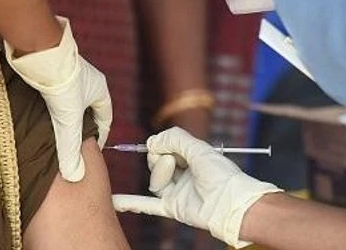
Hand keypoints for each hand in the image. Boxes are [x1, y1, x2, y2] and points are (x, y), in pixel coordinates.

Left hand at [5, 16, 111, 181]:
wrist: (40, 52)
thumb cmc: (61, 81)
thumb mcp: (68, 121)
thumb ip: (70, 148)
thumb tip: (74, 173)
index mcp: (100, 90)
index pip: (105, 117)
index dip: (100, 135)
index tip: (91, 148)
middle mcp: (87, 80)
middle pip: (87, 109)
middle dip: (81, 125)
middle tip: (72, 141)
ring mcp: (70, 73)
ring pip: (69, 100)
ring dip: (64, 113)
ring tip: (55, 129)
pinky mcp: (52, 70)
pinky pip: (55, 91)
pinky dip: (50, 103)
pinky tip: (40, 112)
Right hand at [112, 127, 280, 247]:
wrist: (231, 204)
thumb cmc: (222, 175)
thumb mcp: (199, 148)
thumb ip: (174, 139)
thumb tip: (151, 142)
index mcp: (190, 158)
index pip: (165, 147)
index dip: (161, 145)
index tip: (163, 144)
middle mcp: (182, 174)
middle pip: (156, 162)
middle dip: (160, 158)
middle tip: (171, 159)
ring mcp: (176, 191)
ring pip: (154, 180)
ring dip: (159, 174)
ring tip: (171, 172)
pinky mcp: (173, 207)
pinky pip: (147, 205)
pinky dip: (130, 204)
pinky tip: (114, 202)